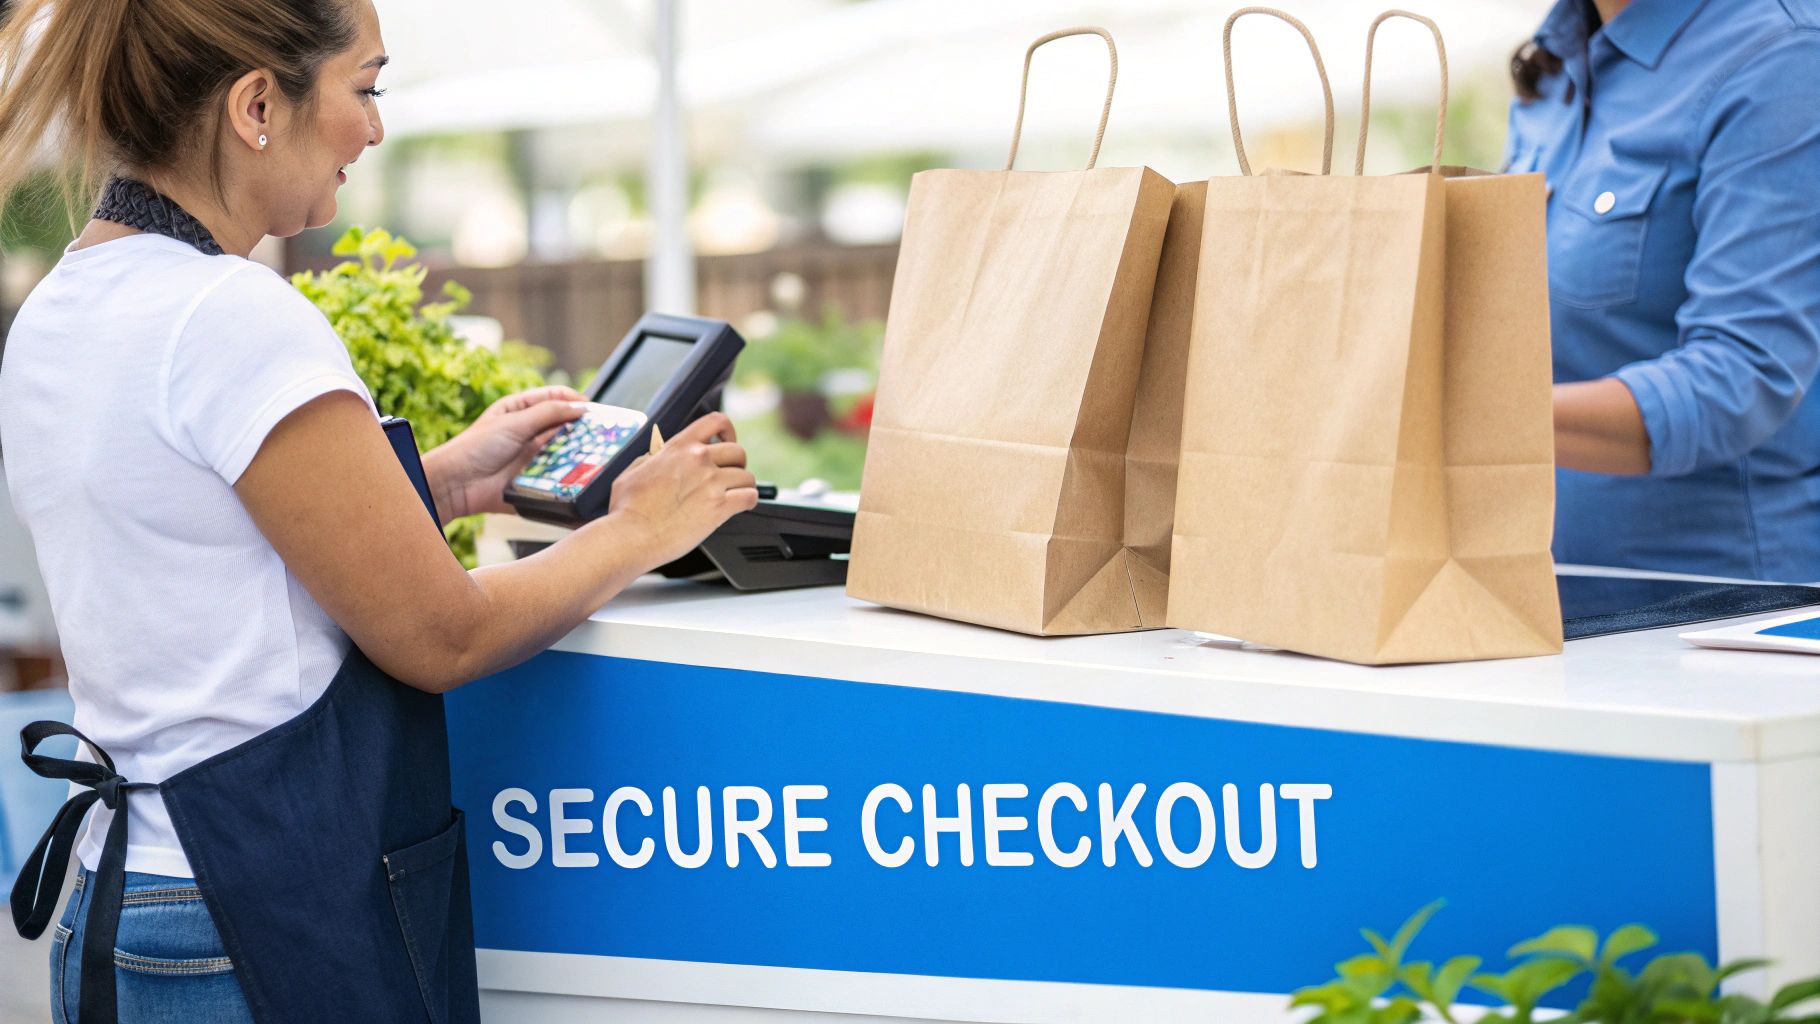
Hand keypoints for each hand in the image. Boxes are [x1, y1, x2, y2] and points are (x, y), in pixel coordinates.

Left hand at [424, 385, 587, 518]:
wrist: (456, 484)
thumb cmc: (476, 447)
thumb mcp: (514, 423)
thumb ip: (548, 413)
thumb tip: (580, 407)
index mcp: (520, 410)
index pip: (554, 398)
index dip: (574, 400)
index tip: (593, 409)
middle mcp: (528, 431)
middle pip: (562, 425)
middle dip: (580, 428)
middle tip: (600, 434)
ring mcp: (531, 456)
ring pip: (563, 451)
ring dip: (576, 453)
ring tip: (594, 455)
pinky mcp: (533, 479)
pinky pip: (556, 476)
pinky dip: (568, 476)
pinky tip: (580, 476)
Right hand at [606, 412, 758, 567]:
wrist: (631, 535)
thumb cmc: (626, 509)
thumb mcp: (632, 471)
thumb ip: (650, 460)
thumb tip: (656, 458)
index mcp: (679, 447)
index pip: (716, 421)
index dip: (728, 431)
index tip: (727, 442)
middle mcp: (699, 459)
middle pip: (738, 452)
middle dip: (736, 465)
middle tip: (728, 478)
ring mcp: (711, 482)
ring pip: (747, 476)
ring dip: (743, 486)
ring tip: (734, 495)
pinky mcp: (720, 506)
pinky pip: (750, 497)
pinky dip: (749, 501)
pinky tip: (740, 506)